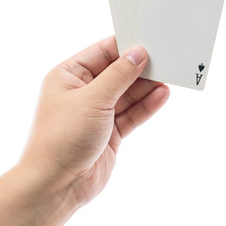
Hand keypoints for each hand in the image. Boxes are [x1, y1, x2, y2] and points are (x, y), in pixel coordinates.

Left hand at [20, 36, 169, 206]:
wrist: (56, 185)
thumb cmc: (62, 138)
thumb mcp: (92, 99)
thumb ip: (118, 76)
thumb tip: (137, 54)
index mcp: (68, 76)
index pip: (101, 53)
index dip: (124, 47)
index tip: (148, 40)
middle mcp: (82, 92)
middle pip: (117, 73)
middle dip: (139, 67)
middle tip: (164, 58)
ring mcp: (97, 113)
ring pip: (127, 94)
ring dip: (146, 87)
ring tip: (169, 75)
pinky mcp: (109, 132)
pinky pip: (131, 114)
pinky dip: (146, 106)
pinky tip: (162, 95)